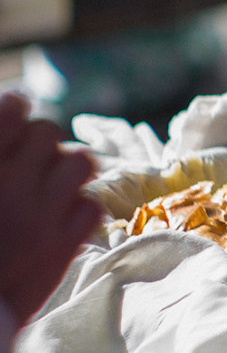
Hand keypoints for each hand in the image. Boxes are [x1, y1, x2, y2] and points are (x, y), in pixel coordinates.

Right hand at [0, 93, 99, 326]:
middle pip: (48, 131)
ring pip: (80, 162)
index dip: (13, 109)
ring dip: (66, 171)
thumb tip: (13, 110)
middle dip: (40, 144)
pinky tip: (57, 221)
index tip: (14, 114)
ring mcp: (39, 213)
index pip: (11, 109)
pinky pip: (90, 207)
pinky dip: (77, 211)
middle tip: (27, 163)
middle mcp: (10, 183)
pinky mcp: (62, 243)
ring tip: (48, 188)